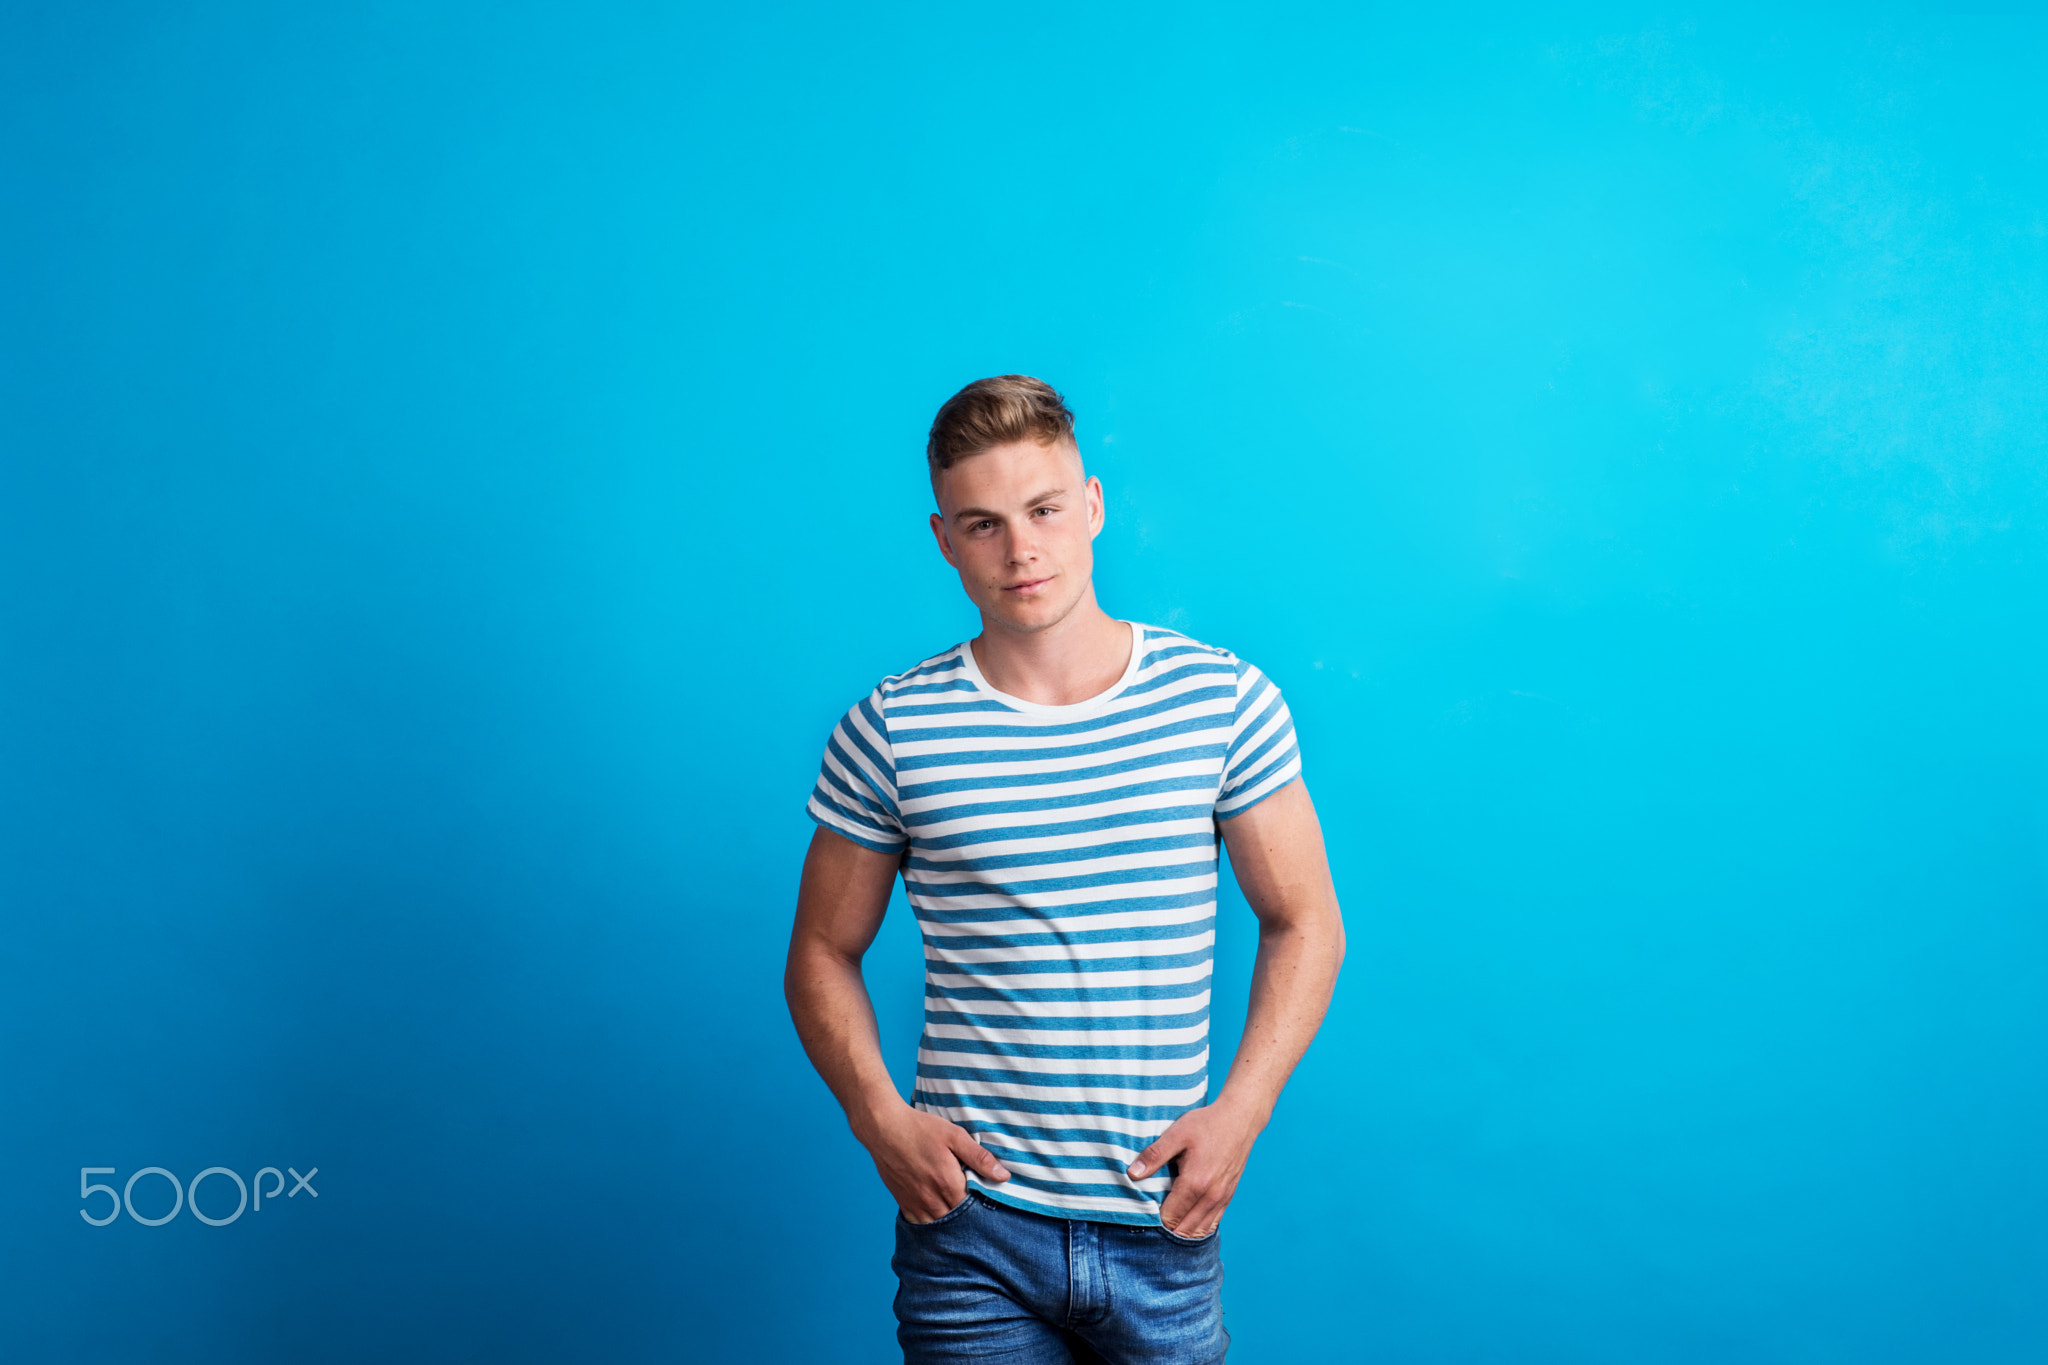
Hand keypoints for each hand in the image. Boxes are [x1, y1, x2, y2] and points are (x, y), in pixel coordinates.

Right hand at [857, 1101, 1010, 1221]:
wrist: (884, 1127)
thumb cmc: (920, 1128)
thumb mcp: (954, 1136)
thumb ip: (979, 1158)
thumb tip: (1004, 1176)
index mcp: (948, 1183)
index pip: (974, 1209)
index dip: (983, 1207)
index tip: (989, 1203)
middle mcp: (932, 1198)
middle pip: (957, 1221)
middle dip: (969, 1218)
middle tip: (977, 1212)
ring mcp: (915, 1203)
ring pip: (939, 1225)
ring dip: (950, 1224)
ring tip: (959, 1214)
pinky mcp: (903, 1202)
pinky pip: (919, 1223)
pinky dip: (931, 1224)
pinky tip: (938, 1215)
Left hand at [1127, 1099, 1264, 1238]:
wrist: (1240, 1119)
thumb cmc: (1207, 1124)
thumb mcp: (1176, 1134)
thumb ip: (1154, 1156)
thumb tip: (1133, 1174)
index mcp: (1195, 1182)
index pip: (1170, 1217)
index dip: (1154, 1219)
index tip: (1143, 1213)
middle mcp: (1210, 1196)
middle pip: (1184, 1230)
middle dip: (1167, 1230)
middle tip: (1151, 1222)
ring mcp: (1222, 1198)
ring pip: (1200, 1230)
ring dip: (1183, 1232)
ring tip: (1167, 1224)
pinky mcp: (1229, 1196)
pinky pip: (1213, 1223)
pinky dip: (1199, 1228)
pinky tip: (1187, 1223)